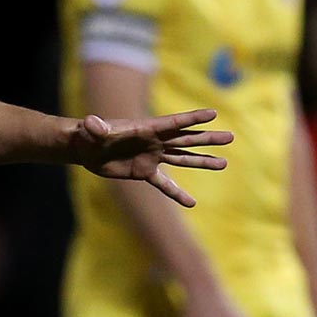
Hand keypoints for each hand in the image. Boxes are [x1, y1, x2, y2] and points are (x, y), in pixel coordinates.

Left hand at [72, 108, 232, 207]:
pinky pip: (164, 184)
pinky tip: (191, 203)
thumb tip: (91, 123)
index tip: (213, 113)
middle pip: (186, 139)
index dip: (192, 118)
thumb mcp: (89, 131)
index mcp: (145, 129)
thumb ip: (95, 127)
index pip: (173, 123)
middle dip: (207, 139)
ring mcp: (152, 156)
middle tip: (231, 137)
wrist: (85, 148)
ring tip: (224, 163)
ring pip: (182, 158)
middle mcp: (153, 142)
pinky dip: (177, 193)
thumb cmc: (87, 135)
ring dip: (202, 161)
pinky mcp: (144, 172)